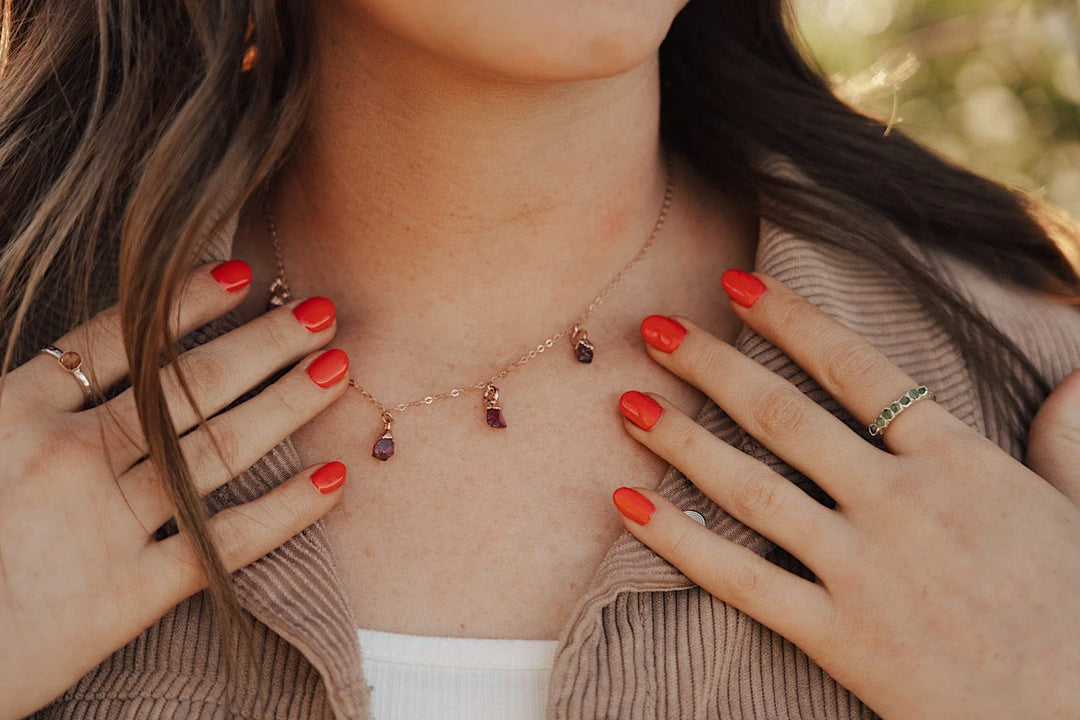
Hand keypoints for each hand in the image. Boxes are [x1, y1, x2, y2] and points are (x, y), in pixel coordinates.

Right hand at [0, 261, 349, 718]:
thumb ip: (25, 400)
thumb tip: (75, 363)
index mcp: (12, 413)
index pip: (119, 339)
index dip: (186, 303)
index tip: (240, 274)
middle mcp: (69, 457)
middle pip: (189, 385)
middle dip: (262, 342)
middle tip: (318, 311)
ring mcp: (106, 525)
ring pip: (221, 448)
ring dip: (288, 402)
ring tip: (336, 368)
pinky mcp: (131, 595)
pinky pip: (227, 542)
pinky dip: (287, 512)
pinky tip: (332, 480)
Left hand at [614, 272, 1079, 718]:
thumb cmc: (1079, 610)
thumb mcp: (1078, 505)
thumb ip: (1068, 435)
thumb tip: (1079, 373)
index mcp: (960, 461)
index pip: (858, 370)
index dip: (791, 321)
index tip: (736, 285)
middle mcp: (902, 504)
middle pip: (785, 416)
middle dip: (713, 364)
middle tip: (656, 328)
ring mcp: (865, 571)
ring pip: (751, 489)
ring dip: (681, 441)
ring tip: (627, 402)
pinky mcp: (838, 636)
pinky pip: (741, 580)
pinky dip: (679, 540)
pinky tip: (628, 504)